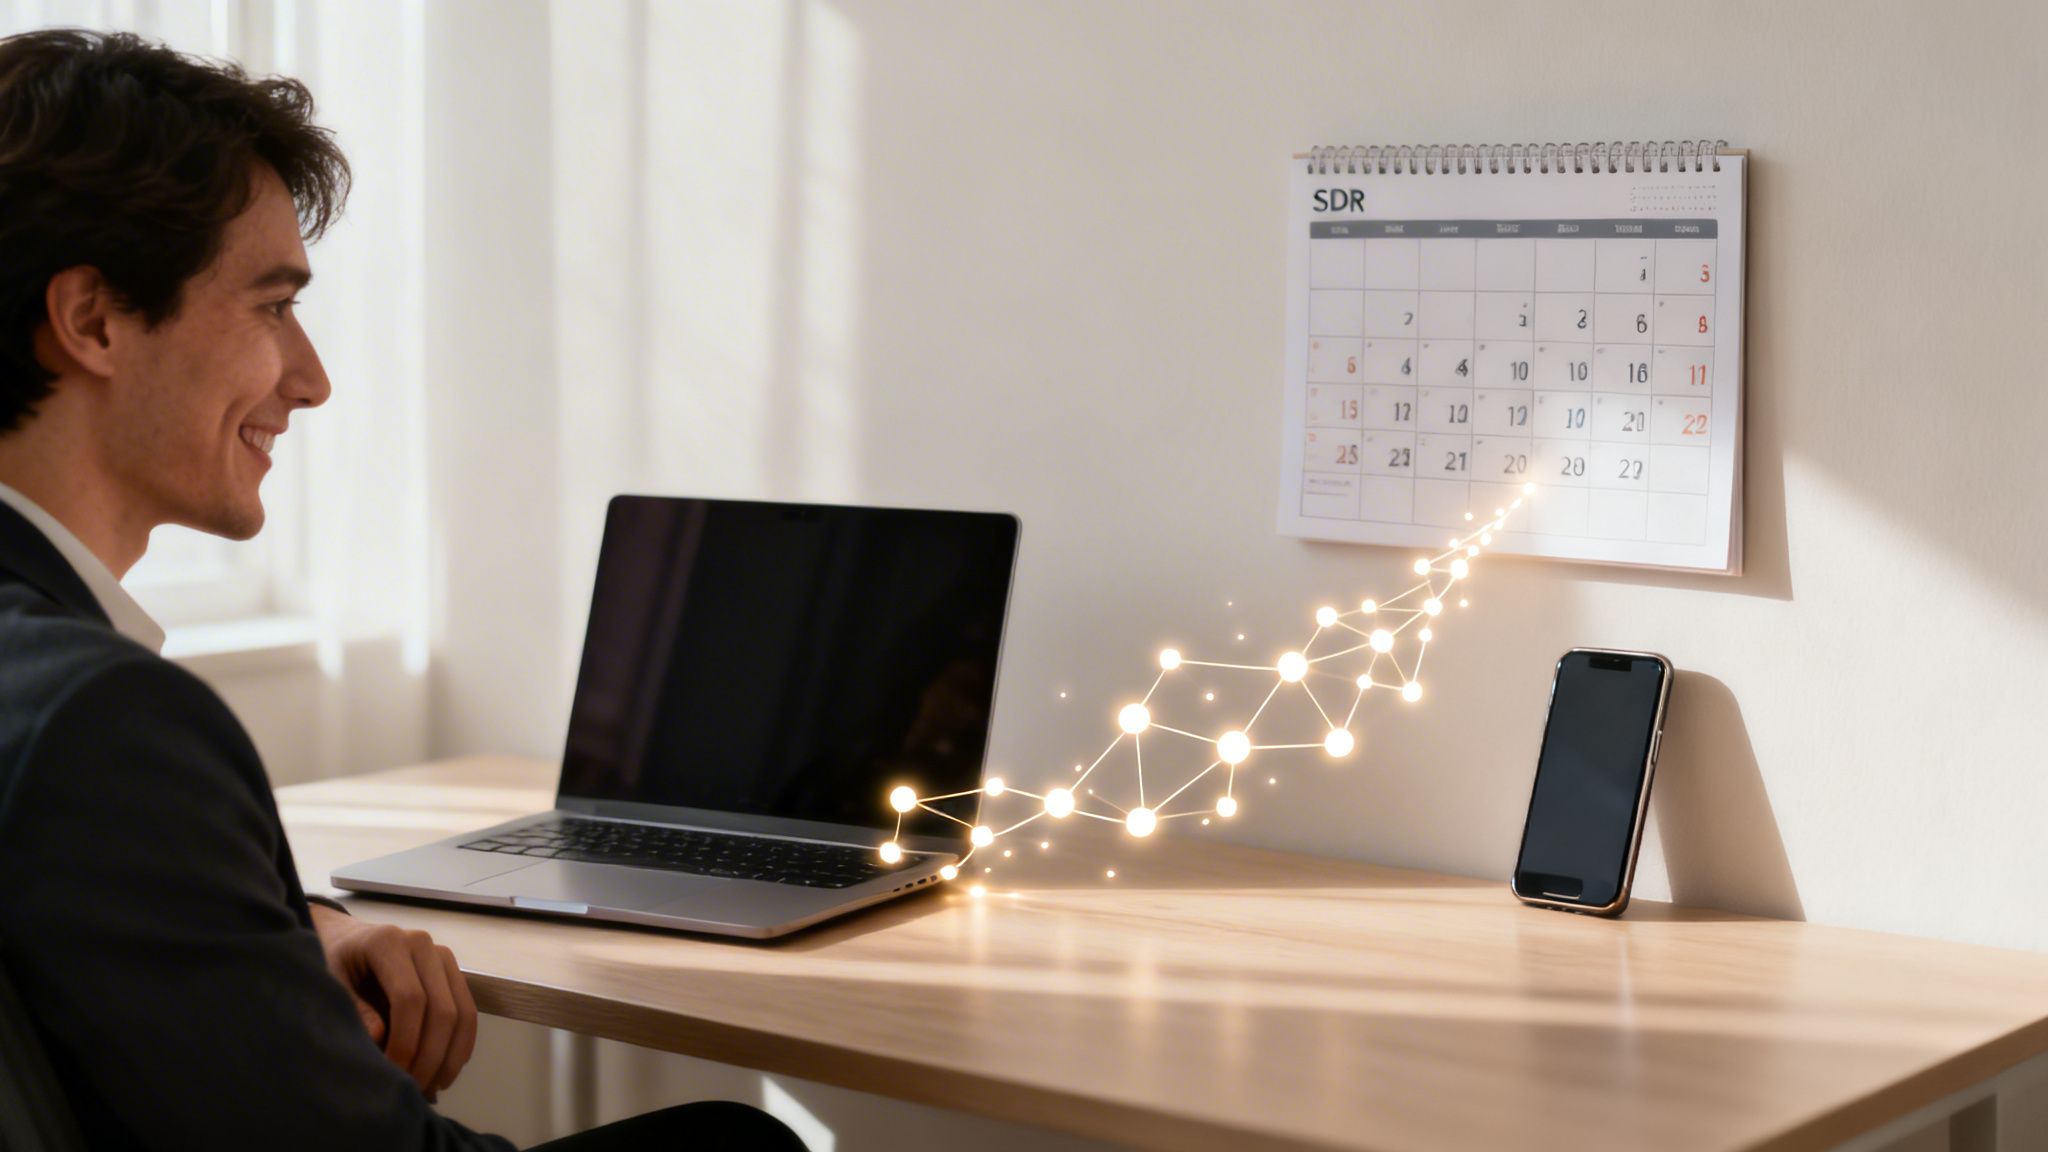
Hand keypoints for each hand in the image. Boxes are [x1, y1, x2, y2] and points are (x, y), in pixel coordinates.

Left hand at [308, 904, 478, 1097]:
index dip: (406, 1041)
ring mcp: (443, 957)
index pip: (410, 998)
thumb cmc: (332, 964)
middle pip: (442, 1008)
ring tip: (432, 1086)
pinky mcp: (453, 970)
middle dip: (430, 1055)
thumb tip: (382, 1038)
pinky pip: (468, 1011)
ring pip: (463, 1012)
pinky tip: (445, 1070)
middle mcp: (423, 944)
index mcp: (389, 943)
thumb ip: (354, 1009)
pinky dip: (461, 1044)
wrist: (346, 940)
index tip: (393, 1072)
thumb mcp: (330, 984)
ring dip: (450, 1055)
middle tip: (412, 1088)